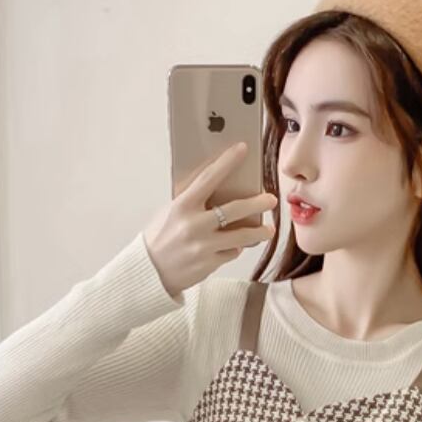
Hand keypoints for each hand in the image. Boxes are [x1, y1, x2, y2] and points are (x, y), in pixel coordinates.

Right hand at [144, 142, 276, 298]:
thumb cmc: (160, 238)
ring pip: (241, 237)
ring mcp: (203, 246)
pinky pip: (231, 253)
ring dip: (258, 233)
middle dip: (257, 204)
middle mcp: (194, 225)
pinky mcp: (209, 264)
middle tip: (271, 199)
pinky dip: (235, 249)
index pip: (208, 178)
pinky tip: (235, 246)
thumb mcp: (171, 213)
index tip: (243, 149)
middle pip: (235, 210)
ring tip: (268, 230)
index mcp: (182, 206)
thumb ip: (193, 202)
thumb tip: (219, 189)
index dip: (227, 162)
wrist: (149, 272)